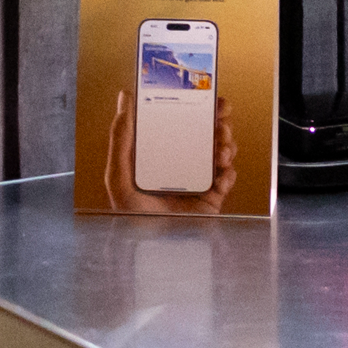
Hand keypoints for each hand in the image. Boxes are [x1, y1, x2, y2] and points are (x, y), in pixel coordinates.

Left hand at [102, 82, 238, 213]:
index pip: (181, 124)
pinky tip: (221, 175)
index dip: (197, 107)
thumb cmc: (128, 219)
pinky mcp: (211, 200)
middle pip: (207, 136)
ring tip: (221, 149)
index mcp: (160, 155)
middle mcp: (180, 165)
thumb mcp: (119, 175)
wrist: (150, 252)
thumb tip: (125, 98)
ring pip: (221, 154)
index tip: (208, 95)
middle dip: (219, 124)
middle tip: (221, 119)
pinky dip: (229, 174)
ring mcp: (197, 182)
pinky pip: (227, 180)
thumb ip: (121, 137)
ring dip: (226, 146)